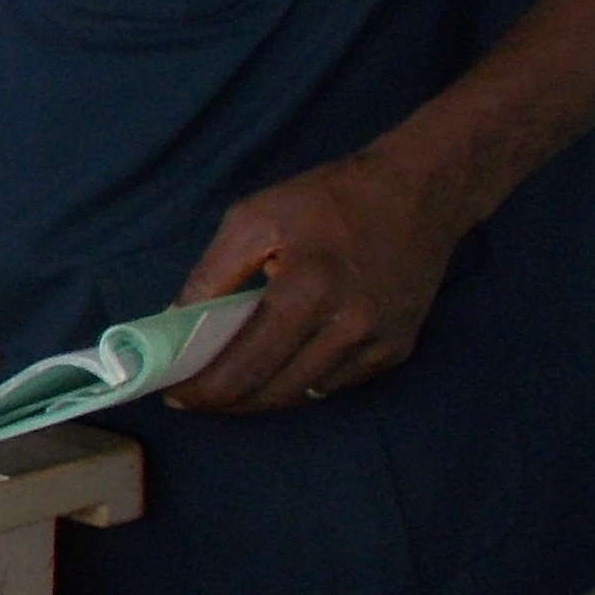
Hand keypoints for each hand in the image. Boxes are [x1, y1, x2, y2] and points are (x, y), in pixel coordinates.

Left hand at [168, 146, 460, 414]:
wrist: (419, 192)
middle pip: (273, 391)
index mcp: (307, 291)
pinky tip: (280, 367)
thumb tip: (175, 324)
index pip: (245, 365)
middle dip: (228, 401)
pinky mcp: (397, 350)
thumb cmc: (327, 199)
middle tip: (197, 395)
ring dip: (263, 396)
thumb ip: (210, 274)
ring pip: (305, 395)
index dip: (205, 389)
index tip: (176, 395)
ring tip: (231, 383)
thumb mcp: (253, 218)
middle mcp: (348, 327)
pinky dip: (302, 382)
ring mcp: (378, 344)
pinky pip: (337, 384)